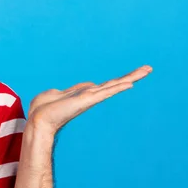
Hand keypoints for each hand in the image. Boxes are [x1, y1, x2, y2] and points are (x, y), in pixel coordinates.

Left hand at [27, 65, 152, 135]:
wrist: (39, 119)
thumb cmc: (43, 108)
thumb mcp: (57, 94)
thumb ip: (68, 90)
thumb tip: (77, 88)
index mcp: (83, 93)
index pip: (104, 85)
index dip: (117, 81)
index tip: (130, 77)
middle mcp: (90, 95)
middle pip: (114, 83)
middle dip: (131, 76)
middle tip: (148, 69)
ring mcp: (90, 98)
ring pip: (114, 85)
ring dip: (130, 77)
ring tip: (146, 70)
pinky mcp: (87, 100)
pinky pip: (106, 92)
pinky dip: (118, 87)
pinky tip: (130, 83)